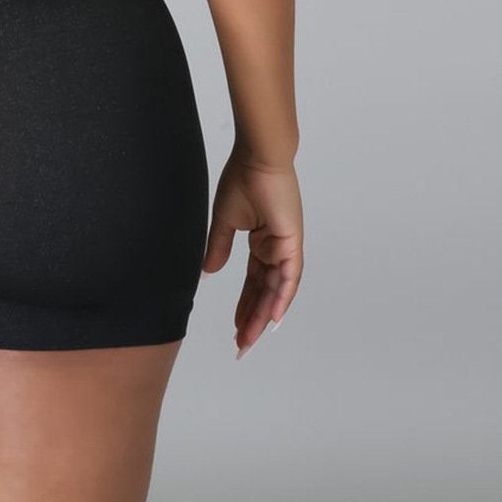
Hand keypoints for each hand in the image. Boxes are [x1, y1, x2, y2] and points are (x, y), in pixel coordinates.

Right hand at [202, 147, 302, 358]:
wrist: (258, 157)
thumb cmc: (243, 179)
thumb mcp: (225, 220)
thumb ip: (218, 247)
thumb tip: (209, 271)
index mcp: (261, 242)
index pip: (253, 283)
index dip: (245, 306)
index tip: (235, 328)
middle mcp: (275, 249)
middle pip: (265, 292)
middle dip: (253, 319)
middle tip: (242, 344)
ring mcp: (285, 247)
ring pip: (276, 290)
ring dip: (264, 315)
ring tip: (250, 337)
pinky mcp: (292, 242)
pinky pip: (289, 276)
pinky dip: (282, 298)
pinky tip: (273, 318)